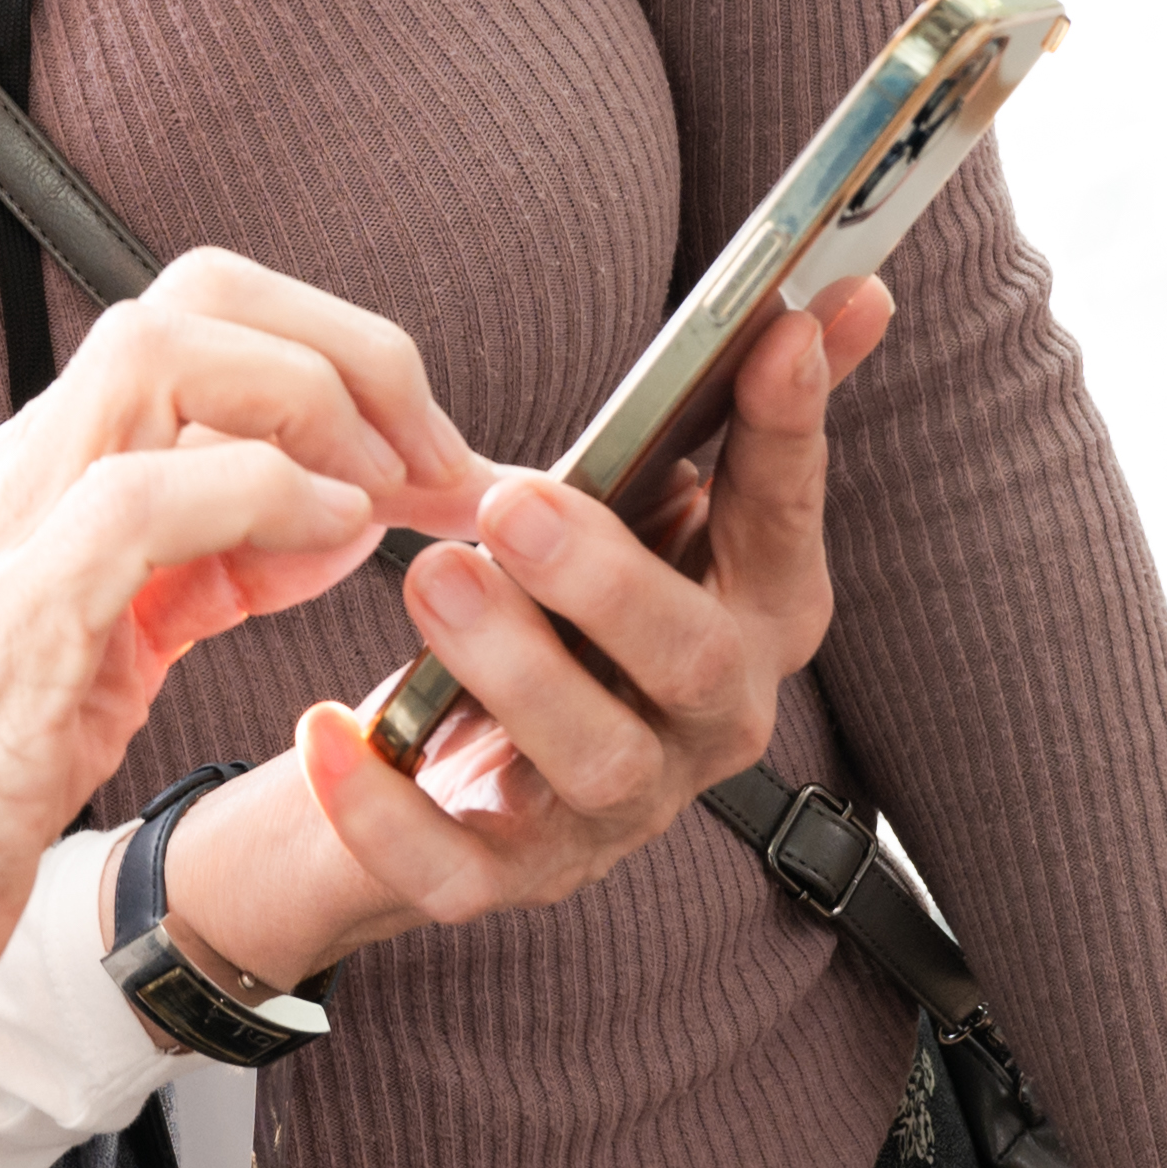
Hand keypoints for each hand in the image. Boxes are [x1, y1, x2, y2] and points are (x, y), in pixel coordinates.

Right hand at [0, 252, 457, 1030]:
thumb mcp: (111, 647)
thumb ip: (212, 564)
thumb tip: (334, 511)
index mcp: (55, 475)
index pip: (204, 313)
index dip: (342, 355)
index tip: (430, 458)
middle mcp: (28, 475)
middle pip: (198, 292)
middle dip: (350, 348)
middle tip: (437, 460)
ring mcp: (10, 539)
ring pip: (161, 349)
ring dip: (313, 401)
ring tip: (392, 496)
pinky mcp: (12, 630)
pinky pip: (143, 498)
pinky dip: (260, 498)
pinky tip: (329, 550)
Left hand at [161, 281, 891, 983]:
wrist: (441, 766)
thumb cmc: (559, 611)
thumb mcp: (632, 504)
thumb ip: (728, 411)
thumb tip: (840, 288)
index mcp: (750, 622)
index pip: (785, 529)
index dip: (790, 437)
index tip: (773, 335)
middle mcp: (704, 728)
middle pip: (697, 667)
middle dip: (612, 580)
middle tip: (514, 502)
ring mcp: (610, 815)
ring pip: (594, 764)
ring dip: (514, 669)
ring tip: (430, 576)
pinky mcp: (506, 878)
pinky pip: (453, 870)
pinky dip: (385, 809)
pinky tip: (327, 725)